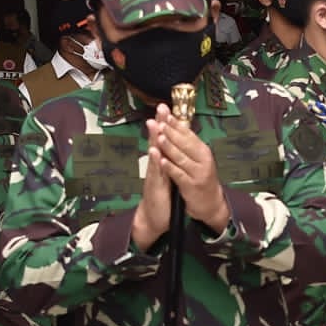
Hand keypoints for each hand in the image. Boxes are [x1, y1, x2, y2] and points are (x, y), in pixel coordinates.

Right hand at [131, 112, 172, 250]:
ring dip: (154, 138)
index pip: (164, 140)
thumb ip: (168, 163)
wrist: (153, 219)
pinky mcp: (154, 186)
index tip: (168, 108)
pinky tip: (154, 150)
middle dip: (159, 124)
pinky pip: (155, 172)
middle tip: (161, 107)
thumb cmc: (162, 198)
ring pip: (154, 154)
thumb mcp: (167, 177)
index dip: (166, 125)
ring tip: (154, 122)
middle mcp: (155, 166)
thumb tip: (172, 149)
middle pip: (157, 142)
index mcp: (161, 163)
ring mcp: (153, 175)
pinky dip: (155, 161)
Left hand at [154, 110, 228, 230]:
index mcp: (203, 151)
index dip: (177, 124)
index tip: (166, 114)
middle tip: (161, 122)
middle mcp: (203, 160)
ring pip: (181, 158)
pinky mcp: (191, 186)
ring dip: (169, 147)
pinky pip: (179, 175)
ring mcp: (197, 173)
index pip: (189, 134)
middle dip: (172, 133)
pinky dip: (170, 167)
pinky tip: (162, 161)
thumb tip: (178, 125)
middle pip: (185, 144)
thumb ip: (189, 144)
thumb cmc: (201, 177)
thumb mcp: (199, 159)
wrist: (210, 203)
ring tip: (159, 138)